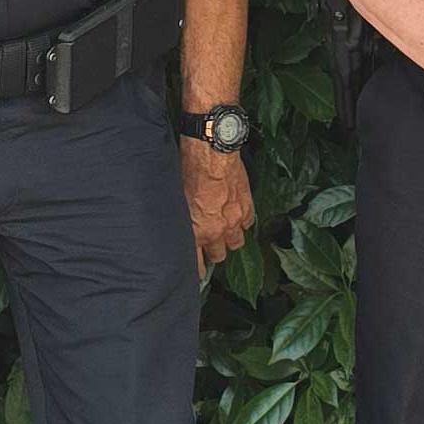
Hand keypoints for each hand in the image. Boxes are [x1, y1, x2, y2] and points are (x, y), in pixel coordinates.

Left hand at [181, 143, 254, 279]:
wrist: (210, 152)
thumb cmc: (187, 171)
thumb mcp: (175, 199)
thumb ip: (181, 220)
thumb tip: (177, 229)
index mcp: (196, 231)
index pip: (196, 263)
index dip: (196, 269)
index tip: (196, 271)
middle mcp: (216, 231)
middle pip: (218, 255)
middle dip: (213, 252)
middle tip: (209, 245)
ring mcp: (234, 220)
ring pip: (236, 243)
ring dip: (229, 239)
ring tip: (224, 233)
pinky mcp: (246, 206)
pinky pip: (248, 224)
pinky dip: (242, 222)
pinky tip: (236, 217)